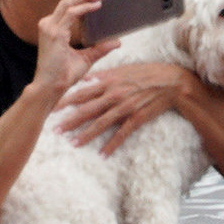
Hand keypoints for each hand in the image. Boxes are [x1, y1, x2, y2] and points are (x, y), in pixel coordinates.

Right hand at [32, 0, 111, 96]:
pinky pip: (70, 14)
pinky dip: (84, 7)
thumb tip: (117, 42)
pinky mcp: (54, 33)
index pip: (69, 6)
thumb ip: (100, 48)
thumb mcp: (86, 58)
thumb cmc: (63, 75)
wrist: (51, 87)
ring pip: (68, 3)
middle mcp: (49, 25)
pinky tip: (96, 5)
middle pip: (69, 1)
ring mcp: (49, 27)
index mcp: (54, 28)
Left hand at [57, 62, 190, 150]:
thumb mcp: (124, 69)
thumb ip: (104, 75)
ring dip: (87, 135)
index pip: (83, 92)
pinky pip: (122, 134)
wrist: (171, 82)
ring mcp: (126, 108)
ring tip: (73, 144)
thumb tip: (86, 78)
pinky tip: (103, 154)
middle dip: (71, 120)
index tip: (53, 107)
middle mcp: (115, 95)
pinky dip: (112, 144)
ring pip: (102, 123)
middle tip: (55, 130)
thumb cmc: (147, 73)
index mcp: (110, 82)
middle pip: (88, 110)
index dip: (67, 101)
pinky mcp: (137, 118)